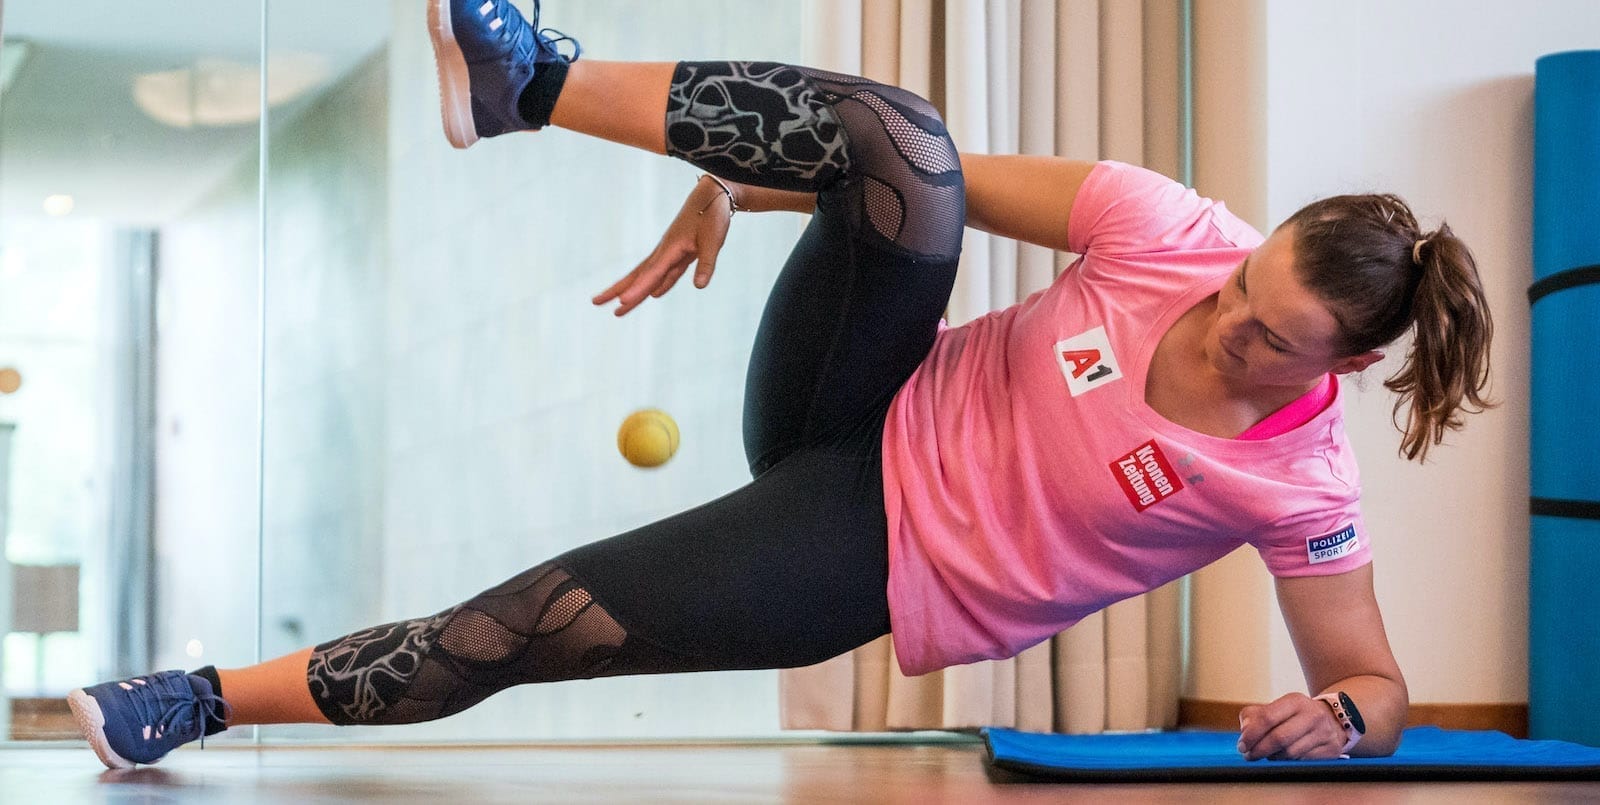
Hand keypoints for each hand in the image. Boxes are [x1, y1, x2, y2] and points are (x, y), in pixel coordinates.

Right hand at [592, 176, 732, 316]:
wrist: (713, 195)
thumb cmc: (712, 215)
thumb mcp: (713, 240)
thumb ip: (706, 264)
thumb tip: (699, 286)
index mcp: (670, 249)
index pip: (651, 274)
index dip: (638, 289)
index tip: (622, 302)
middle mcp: (664, 252)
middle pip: (637, 276)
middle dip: (618, 290)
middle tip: (596, 302)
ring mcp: (669, 252)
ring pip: (646, 276)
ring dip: (633, 290)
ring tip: (618, 306)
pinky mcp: (677, 252)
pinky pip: (663, 273)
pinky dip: (656, 285)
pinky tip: (653, 295)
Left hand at [1236, 692, 1346, 760]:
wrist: (1332, 719)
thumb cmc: (1295, 716)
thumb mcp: (1276, 708)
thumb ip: (1254, 716)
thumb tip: (1245, 731)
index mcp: (1295, 701)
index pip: (1267, 717)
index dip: (1251, 734)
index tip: (1242, 745)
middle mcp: (1312, 715)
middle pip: (1279, 738)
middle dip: (1259, 750)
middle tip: (1248, 756)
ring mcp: (1324, 733)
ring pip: (1290, 753)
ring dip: (1273, 757)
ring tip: (1266, 755)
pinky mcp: (1331, 749)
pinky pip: (1302, 762)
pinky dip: (1288, 762)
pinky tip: (1283, 758)